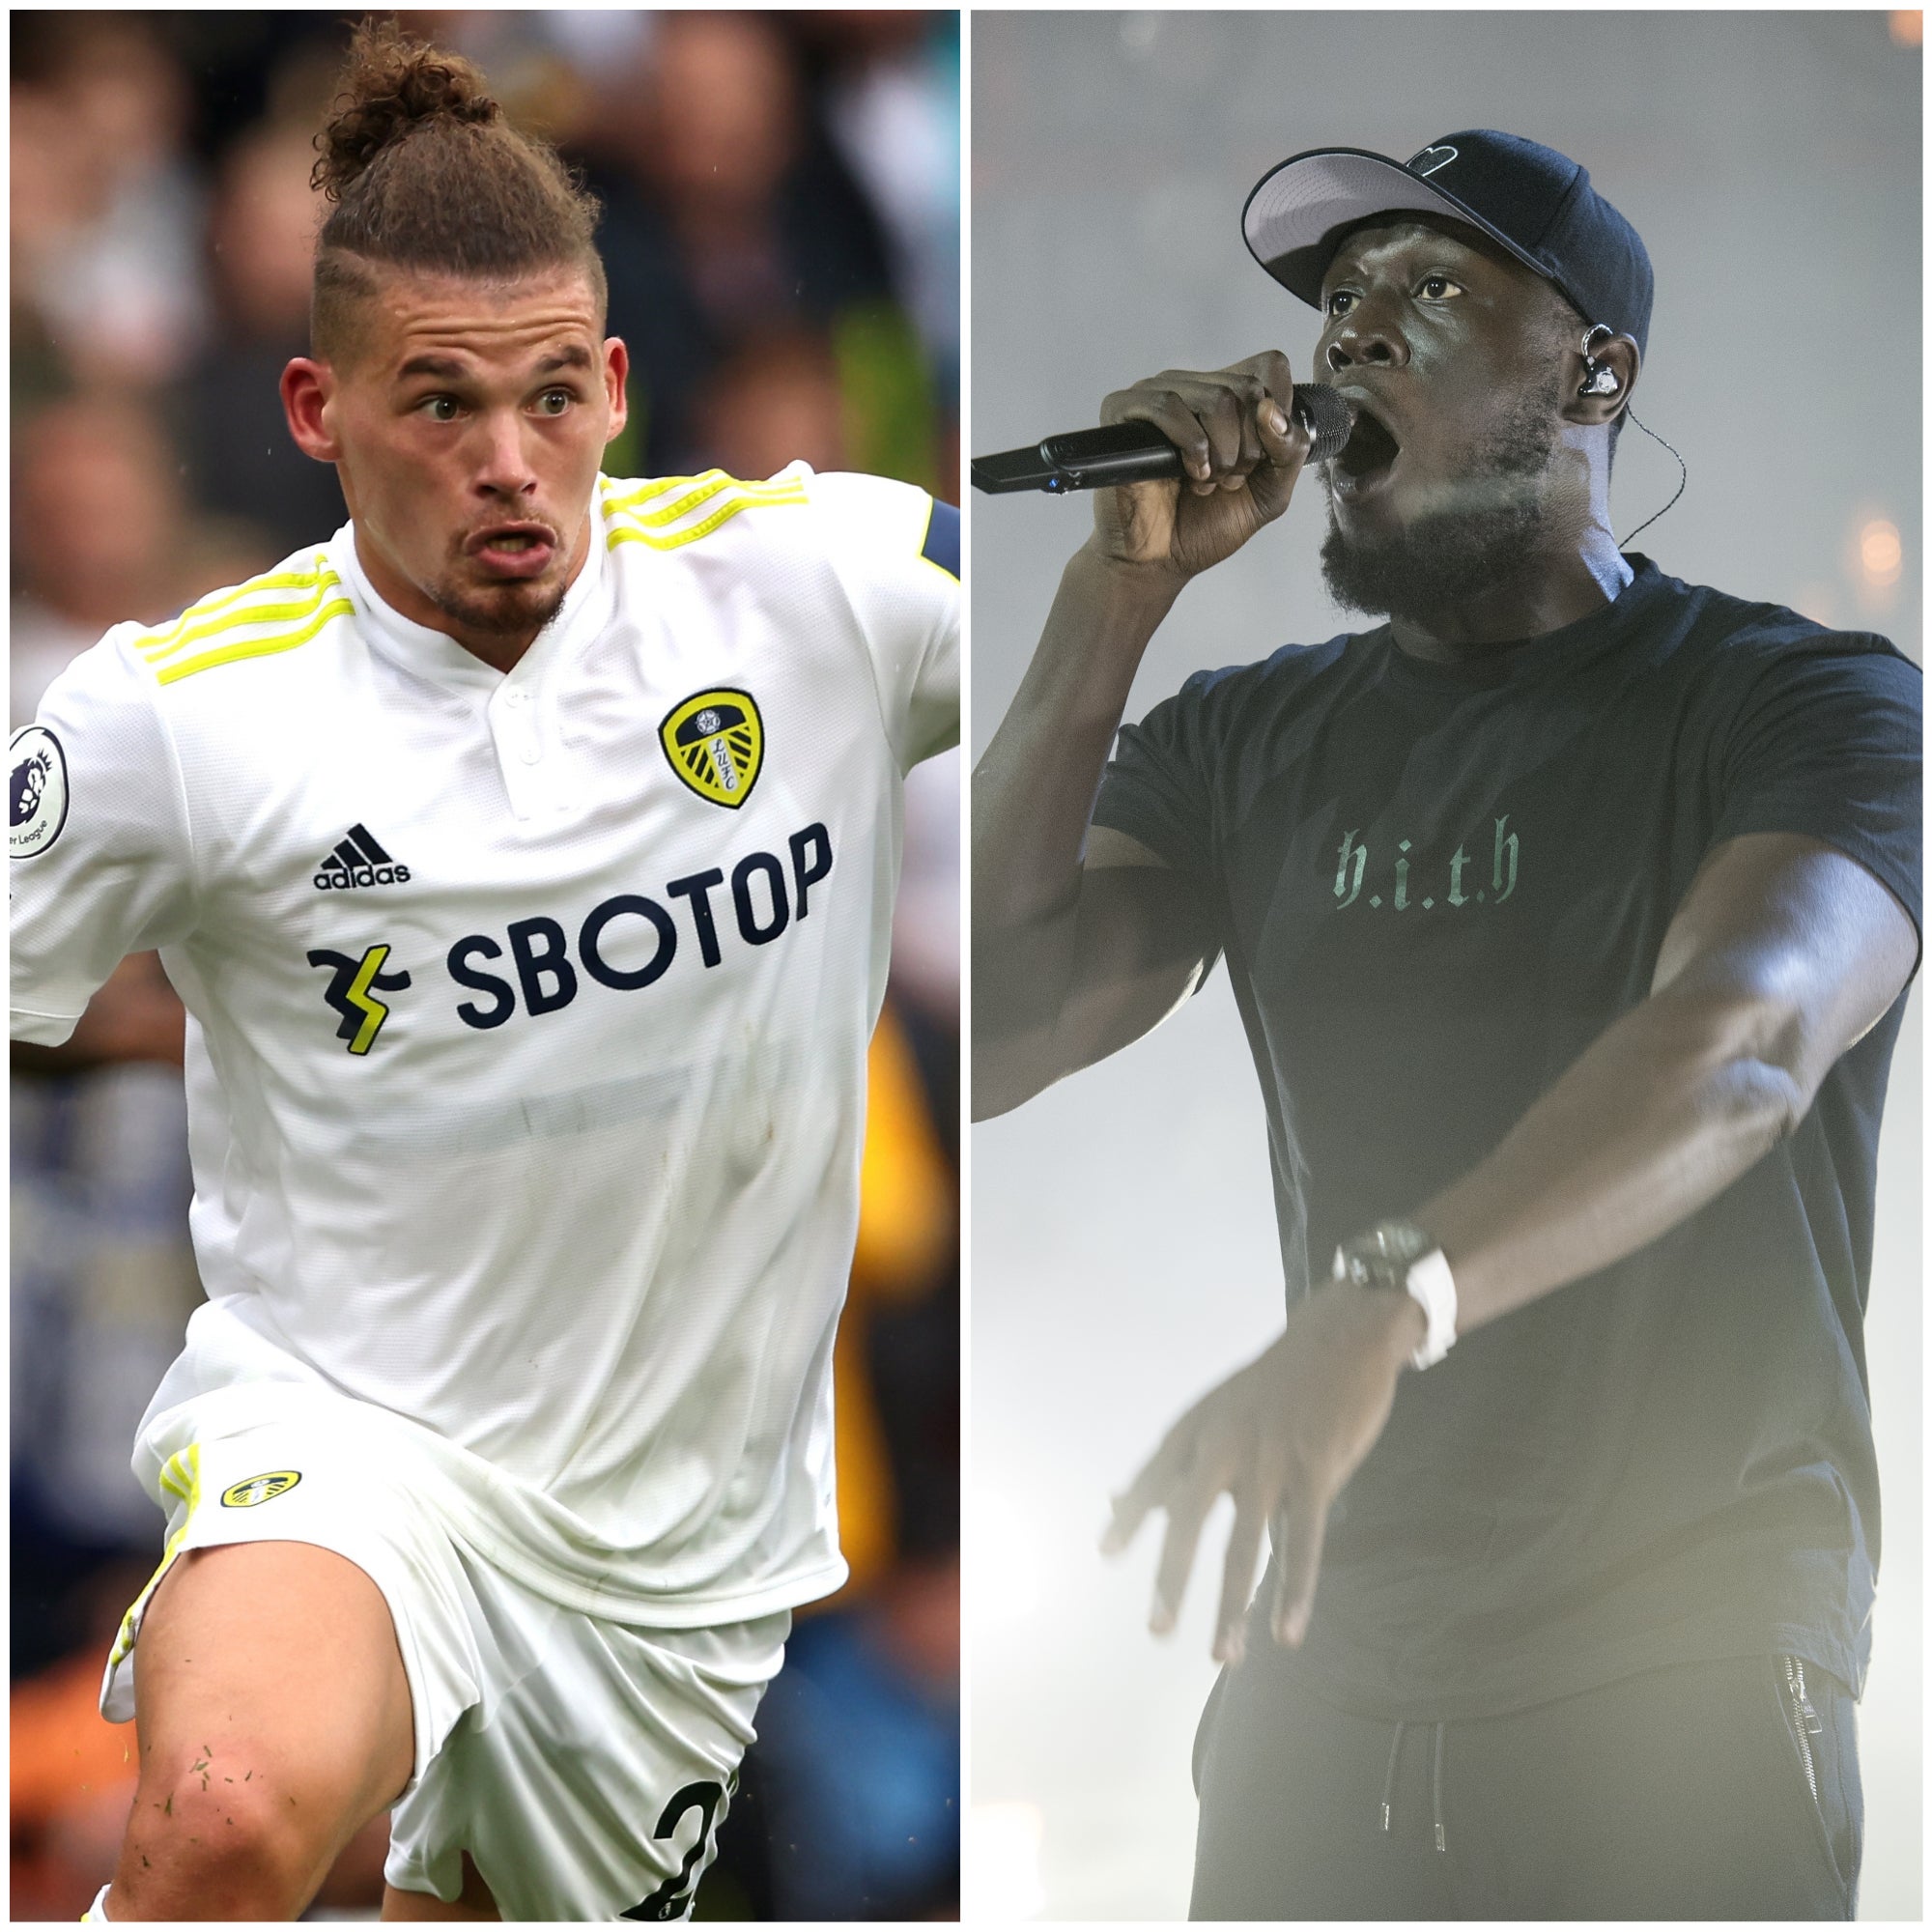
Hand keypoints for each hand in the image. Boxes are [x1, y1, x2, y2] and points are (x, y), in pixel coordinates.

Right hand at [1087, 351, 1310, 580]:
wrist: (1160, 560)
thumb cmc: (1205, 525)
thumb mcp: (1270, 492)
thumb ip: (1289, 450)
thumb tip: (1270, 409)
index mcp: (1229, 397)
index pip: (1269, 367)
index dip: (1276, 417)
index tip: (1259, 459)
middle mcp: (1194, 389)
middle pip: (1247, 386)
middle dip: (1248, 447)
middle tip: (1228, 478)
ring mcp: (1158, 397)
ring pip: (1215, 397)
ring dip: (1221, 452)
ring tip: (1206, 480)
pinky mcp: (1124, 411)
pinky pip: (1168, 405)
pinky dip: (1190, 444)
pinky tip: (1189, 472)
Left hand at [1101, 1282, 1421, 1661]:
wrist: (1342, 1337)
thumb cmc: (1275, 1383)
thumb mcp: (1218, 1407)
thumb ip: (1180, 1458)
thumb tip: (1121, 1501)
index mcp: (1199, 1427)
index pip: (1155, 1476)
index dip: (1130, 1515)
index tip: (1107, 1553)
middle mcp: (1227, 1444)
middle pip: (1190, 1520)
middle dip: (1172, 1579)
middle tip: (1158, 1630)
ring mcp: (1272, 1460)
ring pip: (1246, 1546)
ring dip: (1232, 1606)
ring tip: (1222, 1653)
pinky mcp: (1317, 1473)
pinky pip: (1304, 1543)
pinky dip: (1295, 1591)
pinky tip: (1288, 1630)